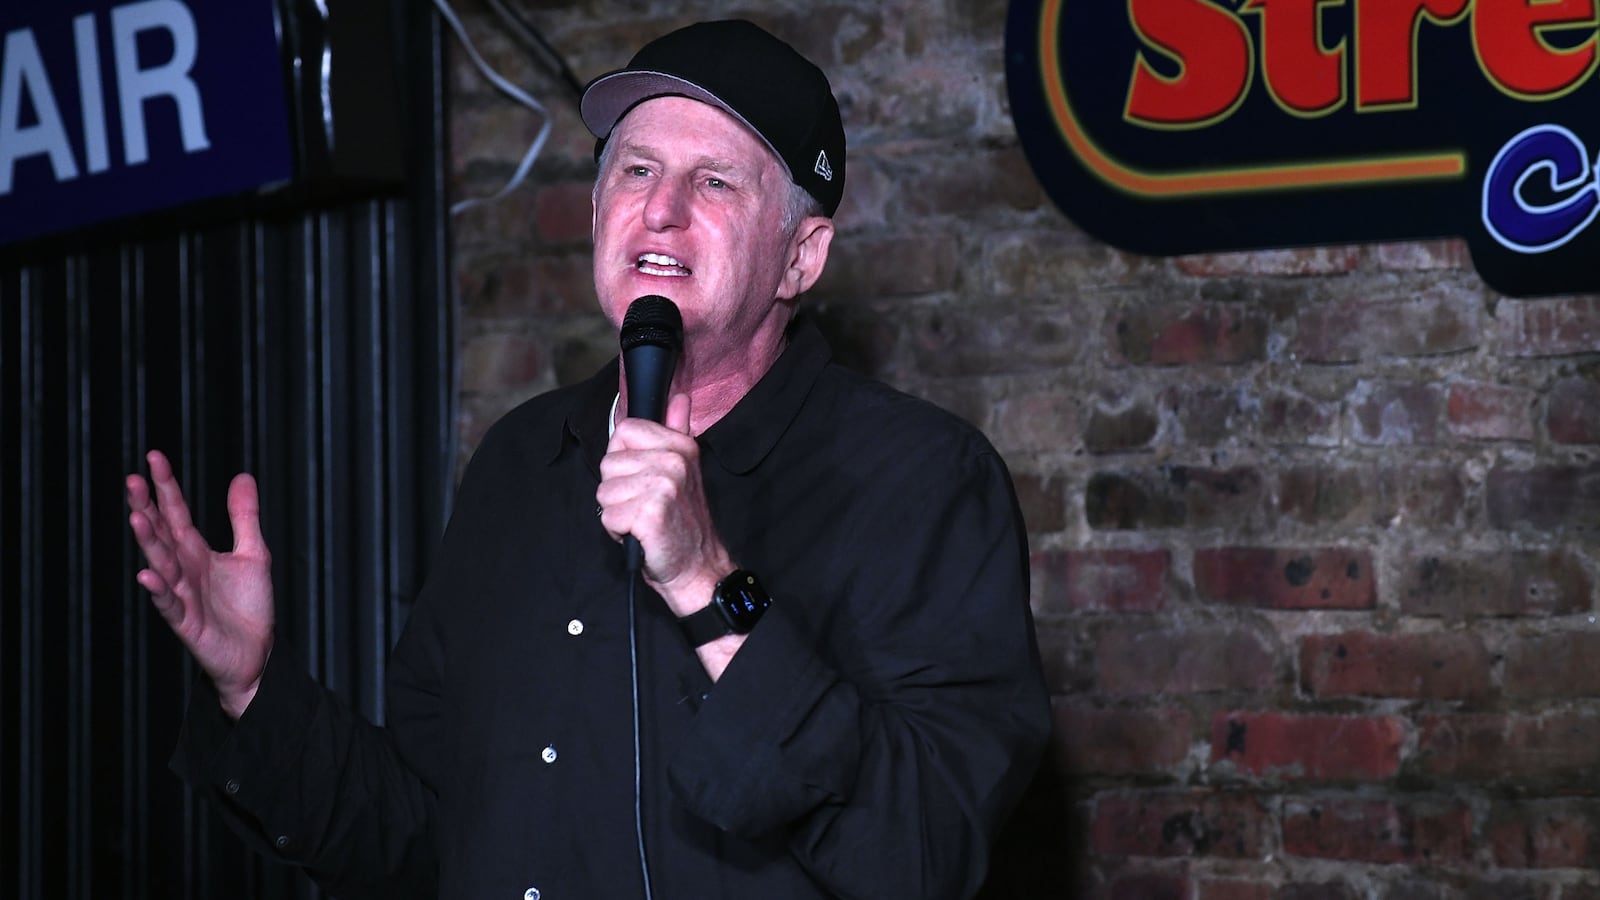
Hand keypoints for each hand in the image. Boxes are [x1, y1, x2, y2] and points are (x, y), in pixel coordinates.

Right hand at [126, 450, 274, 718]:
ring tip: (137, 518)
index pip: (176, 513)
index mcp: (196, 551)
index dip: (166, 487)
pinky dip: (159, 589)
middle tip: (133, 480)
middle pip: (161, 534)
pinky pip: (169, 603)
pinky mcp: (187, 622)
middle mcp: (184, 569)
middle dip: (147, 508)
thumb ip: (244, 517)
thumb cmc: (248, 607)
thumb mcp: (253, 554)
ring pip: (161, 564)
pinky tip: (147, 574)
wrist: (256, 653)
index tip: (154, 458)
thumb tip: (242, 475)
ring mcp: (182, 595)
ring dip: (149, 543)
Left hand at [597, 393, 732, 614]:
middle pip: (609, 463)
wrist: (697, 568)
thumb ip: (677, 431)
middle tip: (644, 506)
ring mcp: (663, 486)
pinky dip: (617, 532)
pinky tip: (639, 534)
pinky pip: (608, 516)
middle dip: (617, 490)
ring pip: (604, 491)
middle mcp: (674, 461)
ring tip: (642, 520)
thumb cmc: (682, 523)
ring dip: (616, 512)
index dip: (622, 459)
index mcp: (681, 446)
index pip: (624, 431)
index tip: (641, 479)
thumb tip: (679, 399)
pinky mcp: (649, 513)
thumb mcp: (685, 470)